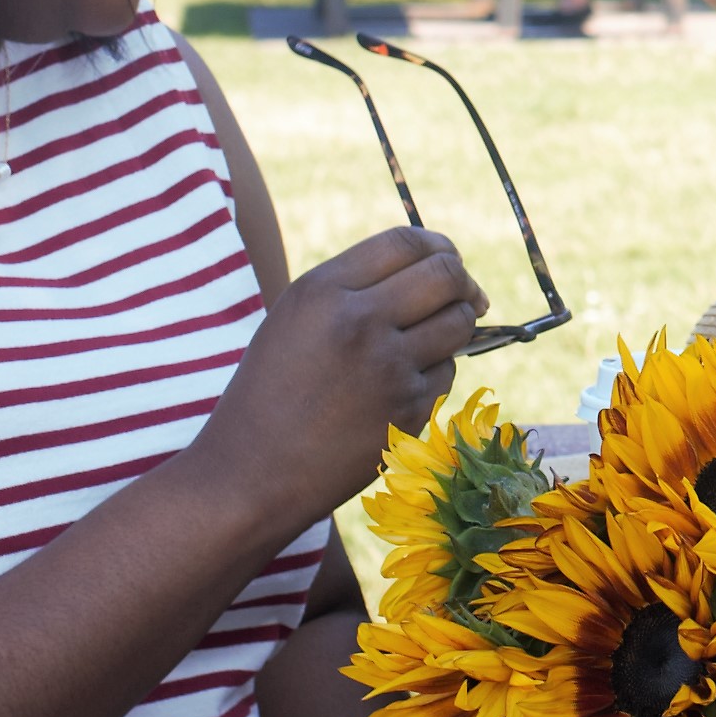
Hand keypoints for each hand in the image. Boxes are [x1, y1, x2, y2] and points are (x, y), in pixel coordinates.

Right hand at [193, 227, 488, 534]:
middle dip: (462, 282)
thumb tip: (441, 268)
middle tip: (464, 295)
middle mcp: (358, 320)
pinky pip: (447, 374)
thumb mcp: (295, 320)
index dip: (438, 246)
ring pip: (459, 323)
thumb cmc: (271, 393)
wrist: (250, 474)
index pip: (407, 242)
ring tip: (427, 342)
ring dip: (455, 327)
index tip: (447, 259)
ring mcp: (387, 367)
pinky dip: (434, 375)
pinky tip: (398, 389)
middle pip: (446, 274)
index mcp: (322, 290)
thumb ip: (356, 287)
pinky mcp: (408, 409)